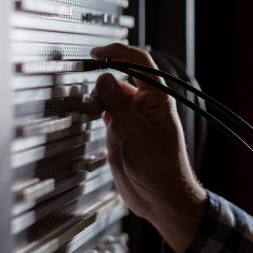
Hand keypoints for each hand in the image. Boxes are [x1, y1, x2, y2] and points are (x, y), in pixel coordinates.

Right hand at [79, 44, 206, 252]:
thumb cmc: (164, 171)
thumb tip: (106, 79)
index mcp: (157, 101)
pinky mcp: (119, 133)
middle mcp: (144, 106)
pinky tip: (87, 117)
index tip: (97, 52)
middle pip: (118, 80)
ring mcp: (131, 119)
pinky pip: (103, 114)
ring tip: (88, 112)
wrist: (162, 200)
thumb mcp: (140, 138)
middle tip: (91, 101)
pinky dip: (93, 112)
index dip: (119, 52)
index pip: (140, 64)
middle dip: (101, 84)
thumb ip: (121, 108)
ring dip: (95, 100)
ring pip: (108, 97)